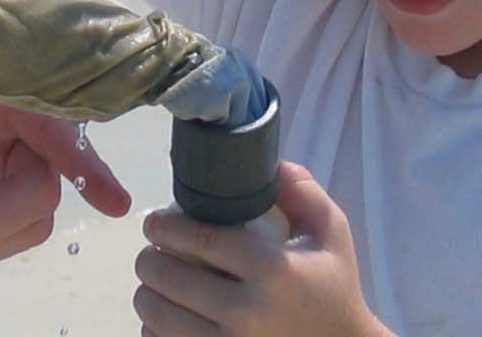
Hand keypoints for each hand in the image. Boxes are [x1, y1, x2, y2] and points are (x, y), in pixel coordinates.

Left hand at [134, 161, 390, 336]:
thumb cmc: (334, 285)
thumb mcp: (331, 230)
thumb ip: (301, 190)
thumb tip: (264, 162)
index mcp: (273, 270)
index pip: (201, 239)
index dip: (167, 227)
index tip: (154, 221)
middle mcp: (246, 311)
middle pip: (168, 278)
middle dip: (150, 259)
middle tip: (153, 251)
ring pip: (156, 315)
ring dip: (148, 294)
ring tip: (157, 283)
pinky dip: (156, 328)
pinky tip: (168, 317)